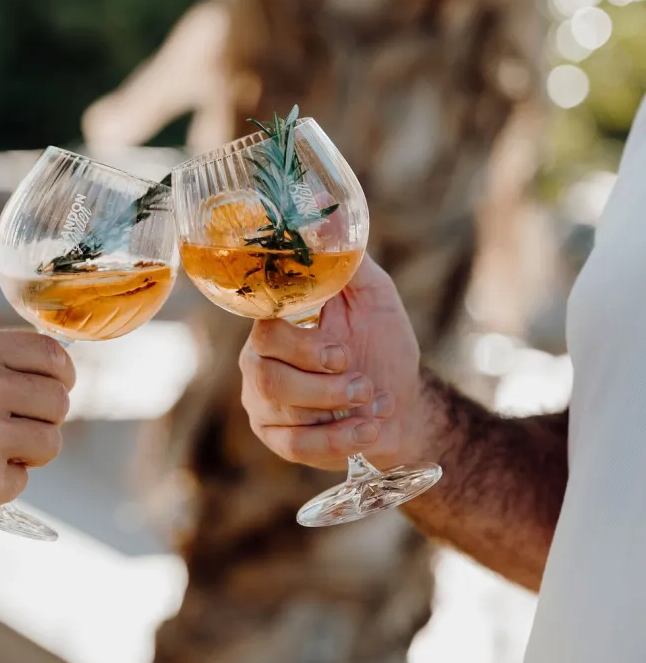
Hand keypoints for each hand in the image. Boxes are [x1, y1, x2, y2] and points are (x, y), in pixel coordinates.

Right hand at [238, 256, 432, 470]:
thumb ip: (348, 261)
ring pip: (281, 411)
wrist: (403, 407)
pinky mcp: (277, 439)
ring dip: (337, 411)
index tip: (343, 353)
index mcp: (276, 325)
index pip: (265, 331)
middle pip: (265, 376)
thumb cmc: (384, 346)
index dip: (302, 346)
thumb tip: (327, 216)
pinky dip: (338, 440)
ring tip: (375, 406)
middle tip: (364, 385)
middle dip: (324, 386)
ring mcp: (263, 404)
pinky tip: (367, 431)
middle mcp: (258, 363)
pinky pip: (294, 445)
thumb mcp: (375, 297)